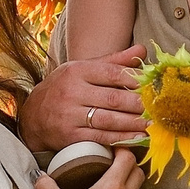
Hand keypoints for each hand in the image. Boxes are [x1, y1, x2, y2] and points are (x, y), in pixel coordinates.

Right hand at [23, 46, 145, 150]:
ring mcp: (70, 116)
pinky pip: (101, 138)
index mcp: (77, 71)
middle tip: (156, 107)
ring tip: (151, 123)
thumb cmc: (64, 88)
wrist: (32, 116)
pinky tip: (136, 137)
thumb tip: (142, 50)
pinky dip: (121, 138)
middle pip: (112, 99)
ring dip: (133, 123)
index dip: (134, 80)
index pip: (111, 74)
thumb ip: (113, 61)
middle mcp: (72, 92)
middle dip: (138, 104)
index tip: (151, 85)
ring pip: (108, 120)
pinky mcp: (70, 136)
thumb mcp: (82, 69)